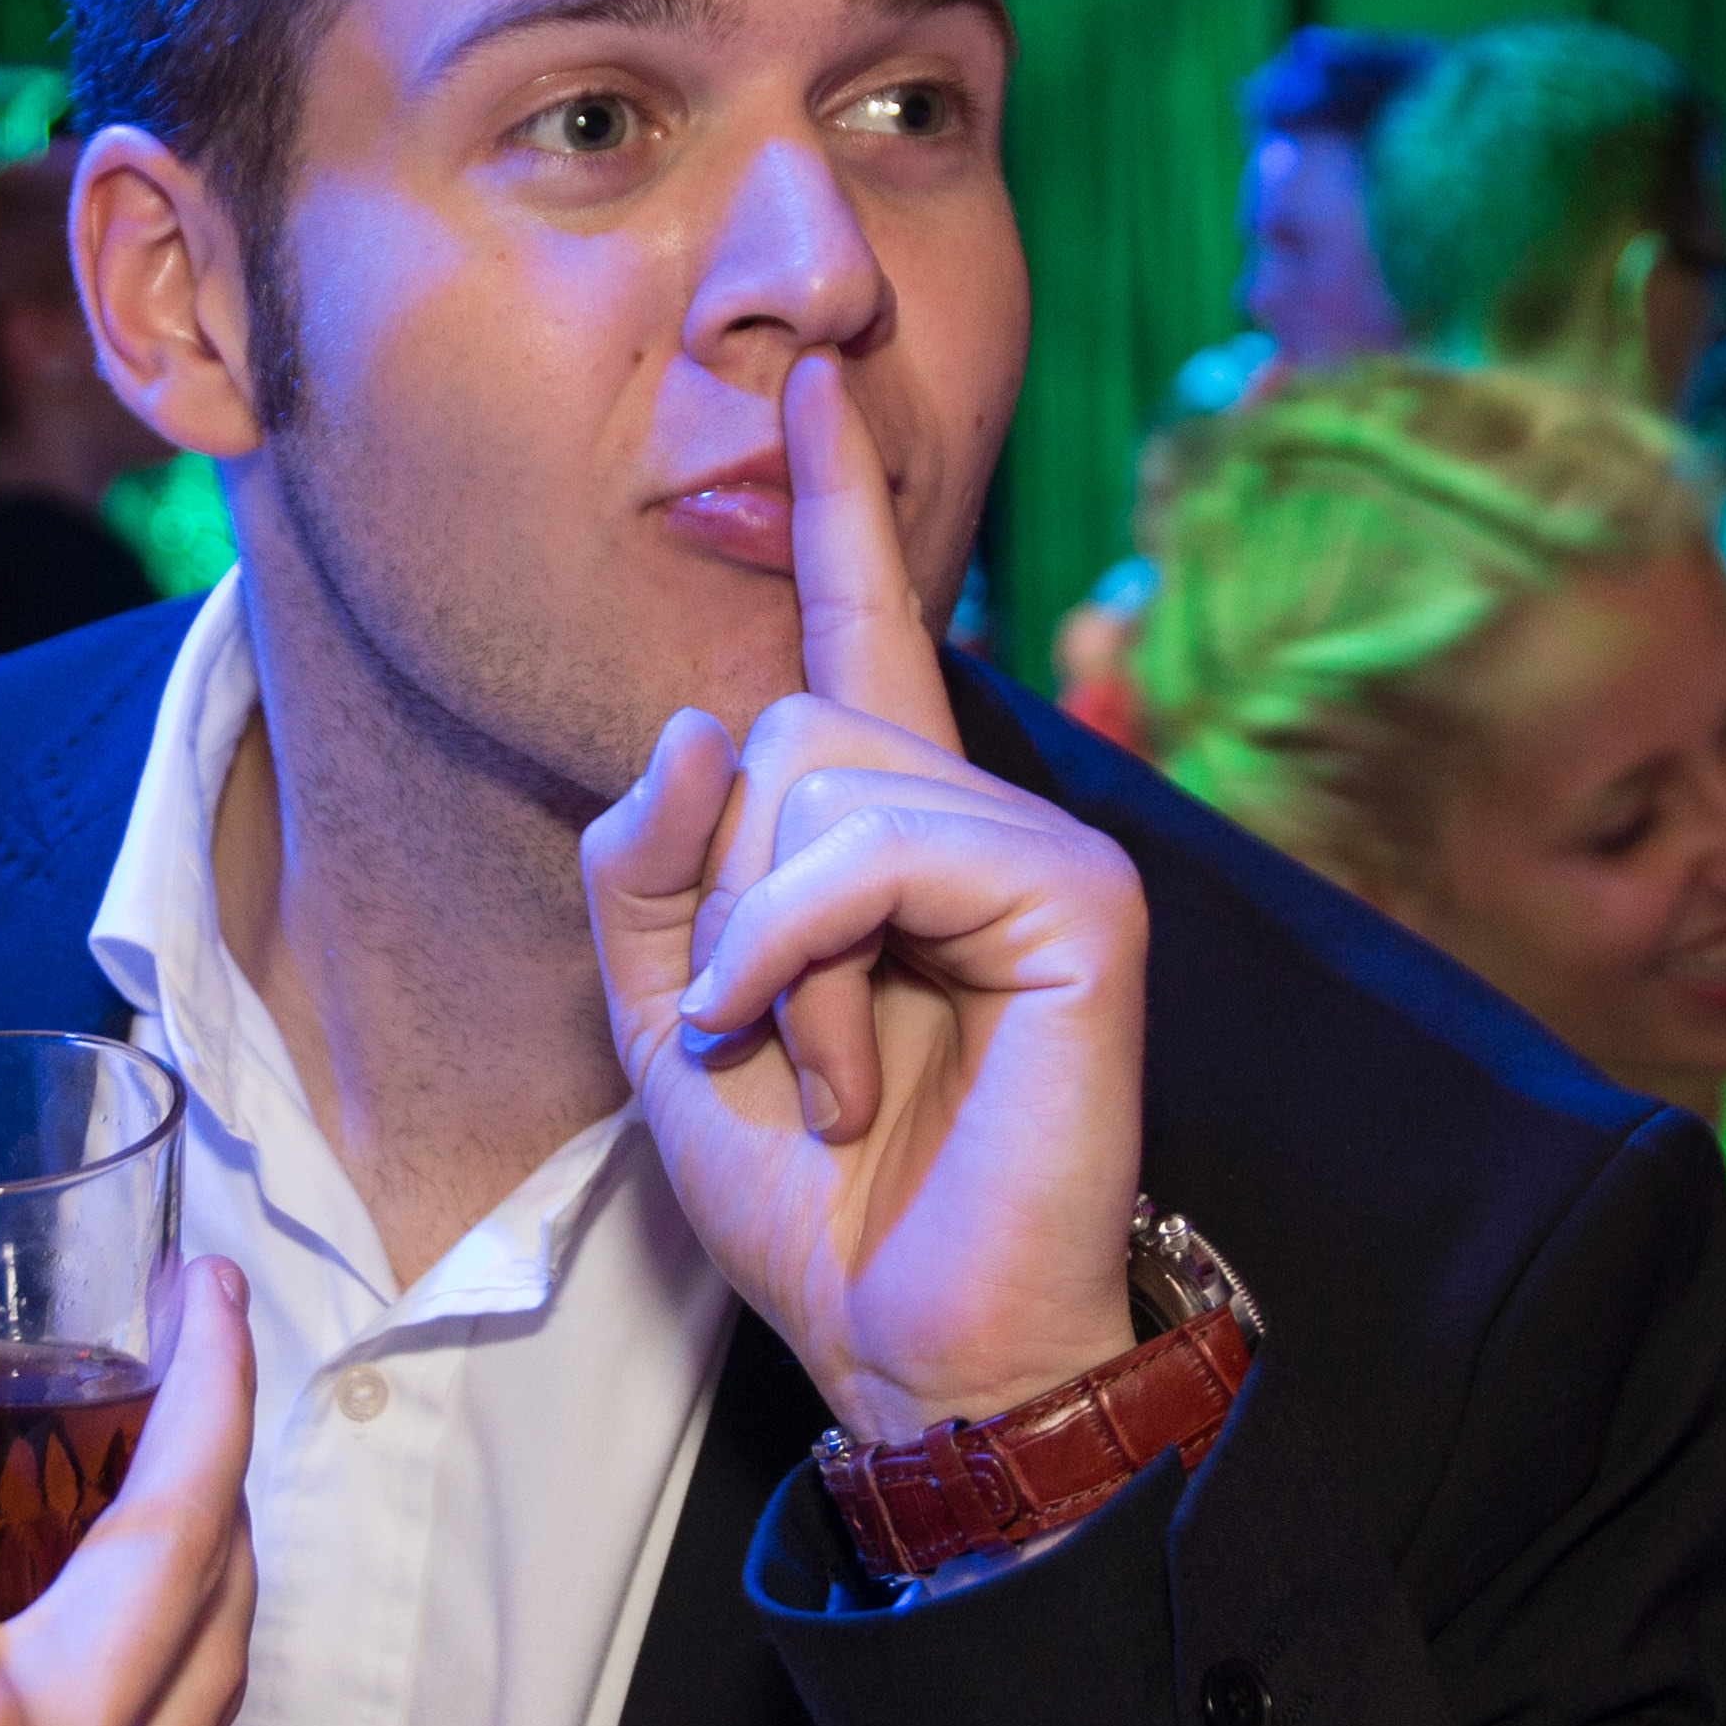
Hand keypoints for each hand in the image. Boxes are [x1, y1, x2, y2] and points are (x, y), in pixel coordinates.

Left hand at [577, 353, 1147, 1442]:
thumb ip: (646, 864)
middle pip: (785, 723)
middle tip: (778, 1040)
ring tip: (824, 1067)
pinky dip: (800, 951)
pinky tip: (820, 1054)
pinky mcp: (1079, 899)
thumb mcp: (666, 1016)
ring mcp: (1040, 846)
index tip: (816, 382)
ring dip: (766, 950)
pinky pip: (875, 849)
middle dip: (727, 898)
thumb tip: (697, 727)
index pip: (859, 632)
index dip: (837, 507)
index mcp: (887, 828)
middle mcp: (976, 812)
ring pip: (819, 777)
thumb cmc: (814, 1199)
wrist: (912, 1343)